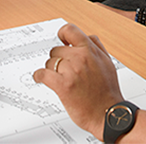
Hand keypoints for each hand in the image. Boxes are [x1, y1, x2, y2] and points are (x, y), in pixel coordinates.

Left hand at [33, 23, 122, 139]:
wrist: (107, 114)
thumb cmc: (108, 92)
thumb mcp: (107, 63)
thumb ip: (97, 47)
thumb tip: (88, 37)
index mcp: (91, 51)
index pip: (70, 30)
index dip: (63, 34)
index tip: (61, 39)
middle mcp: (81, 58)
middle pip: (57, 50)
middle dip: (59, 59)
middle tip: (64, 70)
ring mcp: (72, 71)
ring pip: (50, 62)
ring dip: (51, 70)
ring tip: (59, 78)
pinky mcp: (63, 85)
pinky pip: (43, 74)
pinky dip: (38, 76)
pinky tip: (40, 78)